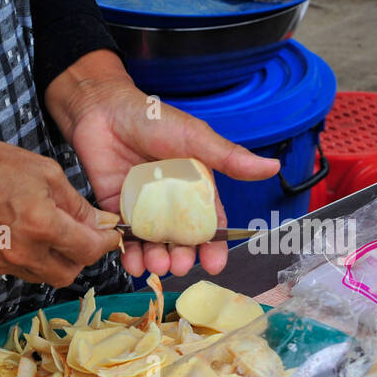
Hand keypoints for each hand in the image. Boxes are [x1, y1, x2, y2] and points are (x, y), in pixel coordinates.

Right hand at [0, 132, 120, 286]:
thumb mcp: (45, 172)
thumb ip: (76, 204)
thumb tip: (99, 223)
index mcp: (42, 225)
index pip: (89, 250)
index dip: (106, 242)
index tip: (109, 233)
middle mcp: (25, 251)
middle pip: (70, 272)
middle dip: (82, 256)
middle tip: (83, 235)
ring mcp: (4, 262)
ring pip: (47, 276)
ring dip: (59, 261)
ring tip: (55, 235)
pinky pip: (23, 271)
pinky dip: (35, 259)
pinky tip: (28, 236)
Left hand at [46, 50, 281, 277]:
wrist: (104, 110)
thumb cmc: (153, 119)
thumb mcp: (194, 138)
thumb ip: (227, 158)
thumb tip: (272, 167)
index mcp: (194, 187)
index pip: (208, 223)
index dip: (213, 245)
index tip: (215, 264)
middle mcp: (170, 202)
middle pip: (180, 239)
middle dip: (181, 256)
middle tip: (179, 266)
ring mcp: (143, 208)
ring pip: (152, 242)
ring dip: (155, 258)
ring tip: (157, 266)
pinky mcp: (116, 210)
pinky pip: (124, 237)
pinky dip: (128, 253)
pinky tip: (132, 264)